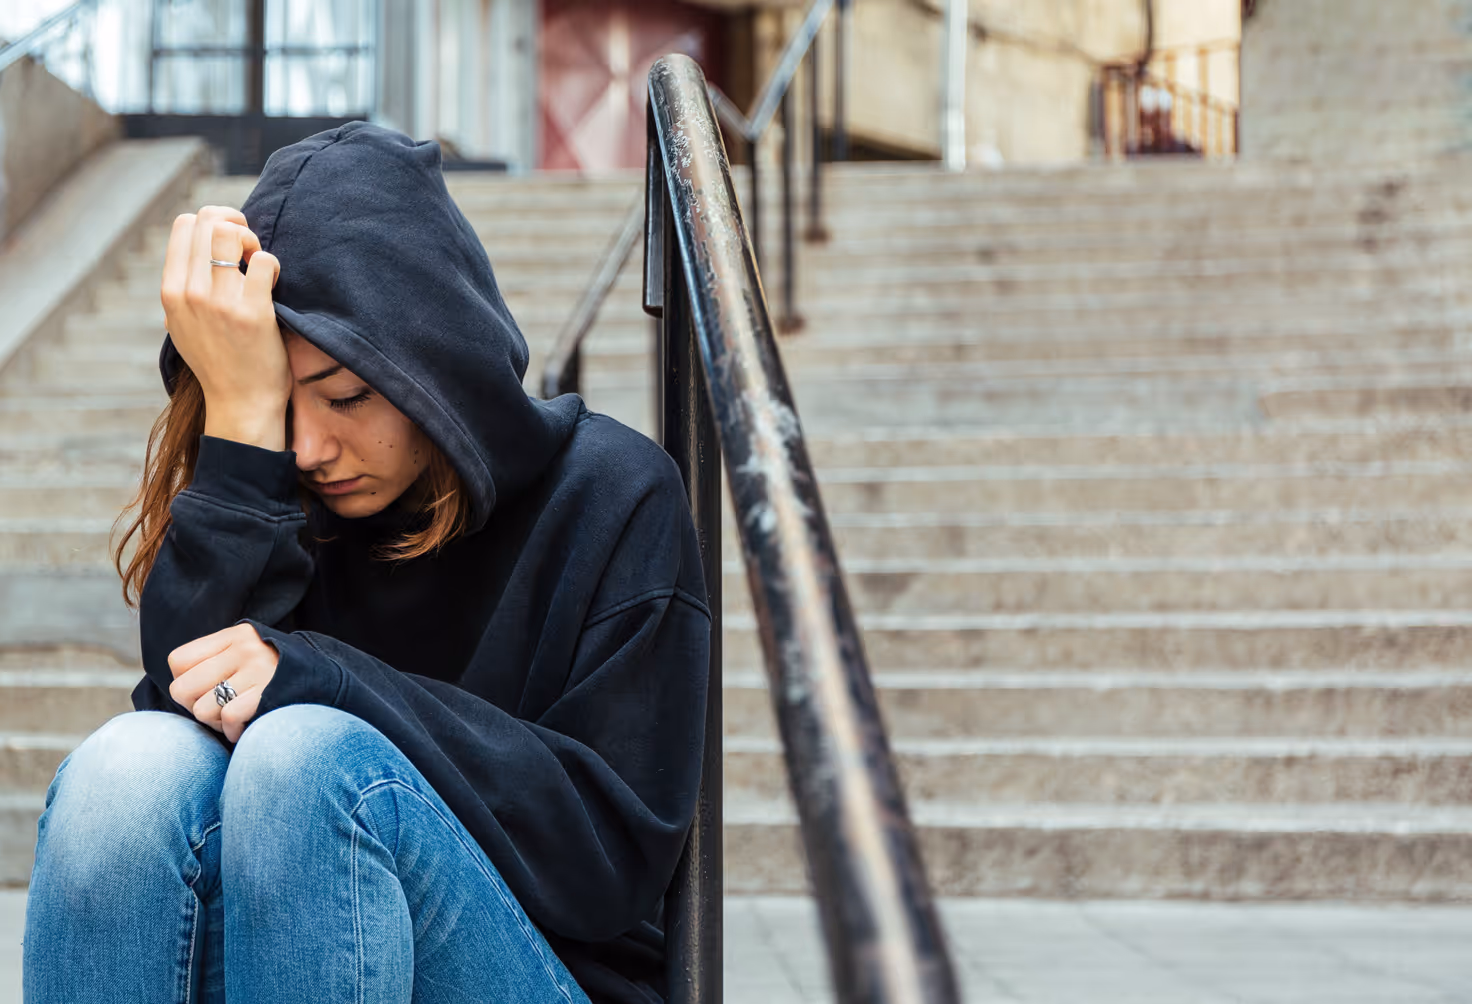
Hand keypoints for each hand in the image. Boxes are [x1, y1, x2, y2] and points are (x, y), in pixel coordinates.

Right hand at [160, 206, 287, 450]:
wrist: (240, 402)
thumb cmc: (219, 359)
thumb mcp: (182, 323)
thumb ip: (184, 286)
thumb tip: (196, 243)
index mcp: (170, 290)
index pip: (184, 224)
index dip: (213, 222)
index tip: (230, 245)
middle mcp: (188, 292)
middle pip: (208, 220)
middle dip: (235, 225)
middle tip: (248, 251)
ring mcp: (218, 301)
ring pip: (231, 233)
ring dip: (252, 240)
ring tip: (258, 264)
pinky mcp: (252, 312)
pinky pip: (264, 260)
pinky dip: (273, 264)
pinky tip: (273, 283)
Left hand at [168, 624, 279, 743]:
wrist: (326, 682)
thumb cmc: (275, 676)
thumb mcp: (248, 654)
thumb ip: (215, 661)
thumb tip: (178, 688)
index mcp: (235, 636)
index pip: (179, 661)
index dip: (185, 682)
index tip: (206, 690)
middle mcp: (245, 649)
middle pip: (182, 688)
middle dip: (194, 707)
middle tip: (216, 709)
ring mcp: (259, 670)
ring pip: (202, 709)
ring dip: (214, 723)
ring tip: (232, 718)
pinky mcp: (269, 693)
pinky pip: (229, 718)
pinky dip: (231, 731)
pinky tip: (242, 728)